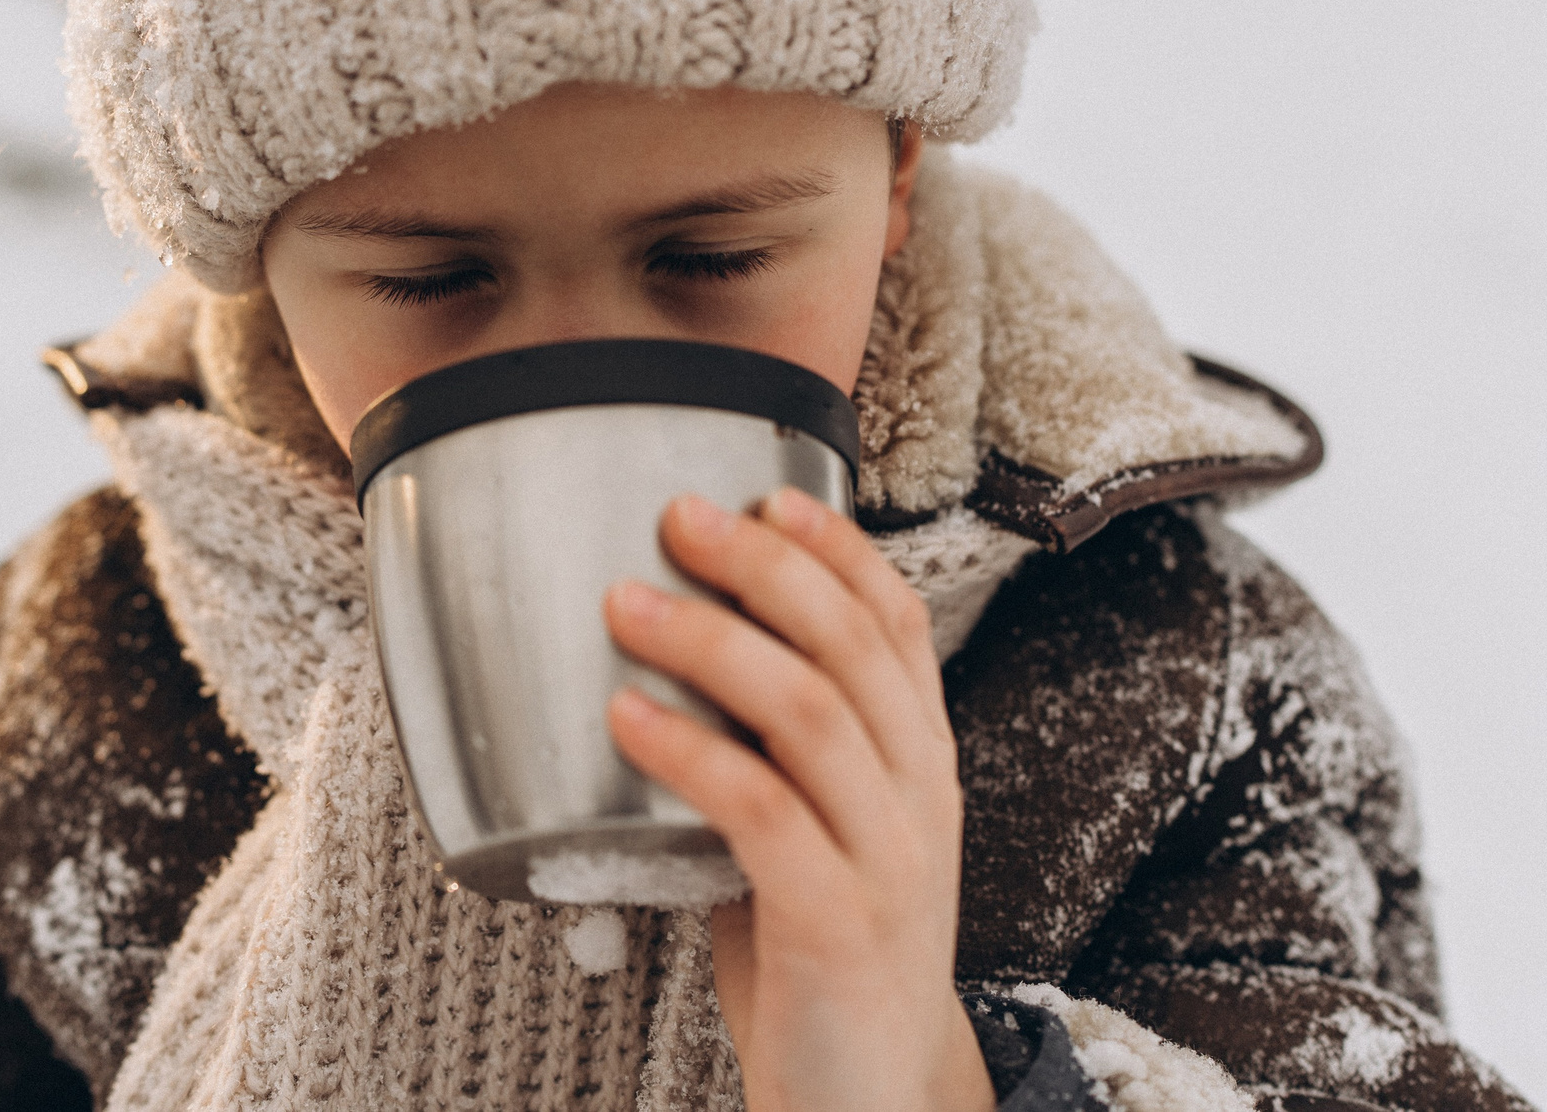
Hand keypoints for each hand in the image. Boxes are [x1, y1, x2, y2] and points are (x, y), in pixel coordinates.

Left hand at [604, 487, 993, 1111]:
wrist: (873, 1102)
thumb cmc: (821, 956)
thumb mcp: (819, 831)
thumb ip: (777, 753)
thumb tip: (672, 655)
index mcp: (920, 762)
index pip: (897, 623)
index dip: (837, 548)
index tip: (765, 496)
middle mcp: (921, 795)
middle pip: (850, 644)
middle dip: (762, 567)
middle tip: (675, 516)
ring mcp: (890, 858)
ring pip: (809, 711)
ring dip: (709, 643)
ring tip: (625, 605)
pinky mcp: (838, 922)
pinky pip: (762, 812)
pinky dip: (689, 752)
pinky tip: (626, 718)